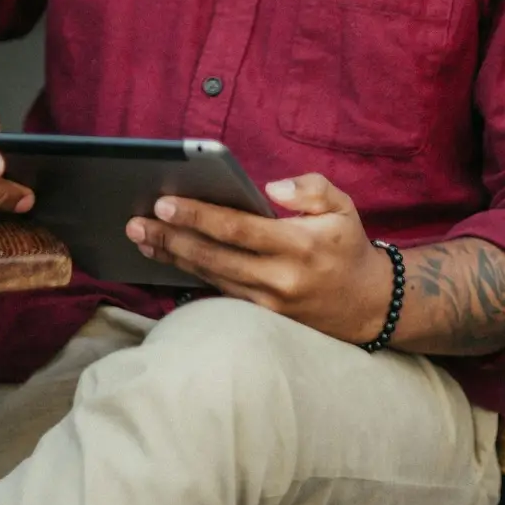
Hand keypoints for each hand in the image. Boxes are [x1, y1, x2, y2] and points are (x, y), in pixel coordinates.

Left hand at [126, 173, 392, 344]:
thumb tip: (271, 187)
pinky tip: (168, 261)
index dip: (198, 216)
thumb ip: (310, 188)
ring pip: (211, 277)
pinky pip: (220, 293)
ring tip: (141, 239)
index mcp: (298, 245)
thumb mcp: (343, 206)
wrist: (369, 305)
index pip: (237, 228)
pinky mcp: (263, 318)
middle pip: (214, 256)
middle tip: (136, 223)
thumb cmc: (348, 246)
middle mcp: (280, 278)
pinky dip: (191, 276)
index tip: (164, 203)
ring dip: (173, 257)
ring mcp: (269, 304)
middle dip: (171, 238)